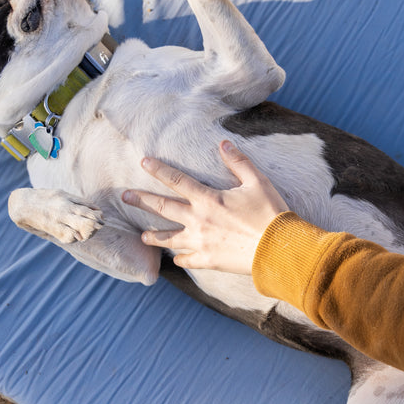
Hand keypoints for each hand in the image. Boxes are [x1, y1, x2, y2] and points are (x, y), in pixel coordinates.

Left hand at [121, 141, 287, 274]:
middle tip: (125, 197)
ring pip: (169, 239)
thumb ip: (238, 162)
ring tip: (142, 236)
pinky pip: (187, 260)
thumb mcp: (257, 182)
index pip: (177, 180)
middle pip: (163, 208)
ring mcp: (201, 242)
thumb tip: (223, 143)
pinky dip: (180, 259)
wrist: (279, 249)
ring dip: (153, 237)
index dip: (159, 169)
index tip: (144, 162)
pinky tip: (176, 258)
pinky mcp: (209, 260)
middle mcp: (198, 221)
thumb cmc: (270, 213)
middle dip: (142, 200)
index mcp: (208, 199)